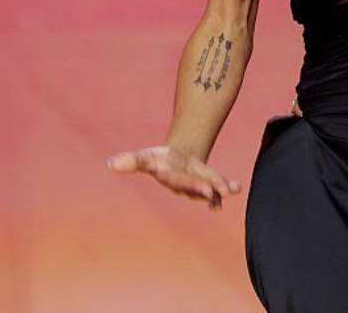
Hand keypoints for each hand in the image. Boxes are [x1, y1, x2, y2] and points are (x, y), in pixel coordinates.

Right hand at [105, 145, 242, 208]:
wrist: (176, 161)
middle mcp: (184, 186)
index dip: (178, 180)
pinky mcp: (210, 182)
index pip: (173, 180)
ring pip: (209, 189)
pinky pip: (219, 186)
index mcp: (169, 179)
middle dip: (201, 189)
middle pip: (193, 187)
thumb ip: (132, 161)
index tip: (184, 179)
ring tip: (230, 189)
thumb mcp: (146, 157)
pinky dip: (228, 187)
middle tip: (209, 190)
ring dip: (219, 190)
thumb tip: (110, 164)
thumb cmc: (159, 160)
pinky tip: (237, 186)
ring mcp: (198, 186)